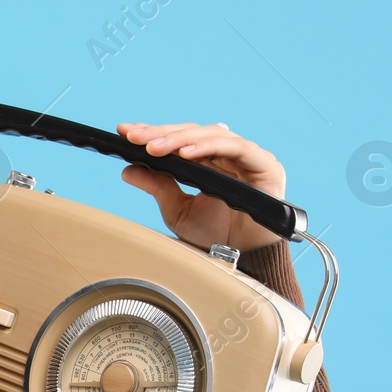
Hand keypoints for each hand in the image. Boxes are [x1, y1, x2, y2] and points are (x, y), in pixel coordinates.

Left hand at [115, 121, 287, 253]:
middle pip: (194, 133)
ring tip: (154, 148)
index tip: (126, 132)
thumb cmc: (216, 235)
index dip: (154, 133)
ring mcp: (248, 158)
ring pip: (212, 134)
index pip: (180, 139)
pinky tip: (185, 154)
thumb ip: (158, 187)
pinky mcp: (265, 165)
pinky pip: (236, 148)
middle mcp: (229, 155)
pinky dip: (209, 147)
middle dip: (162, 133)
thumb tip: (128, 170)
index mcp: (210, 161)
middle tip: (134, 137)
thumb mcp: (178, 210)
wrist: (243, 260)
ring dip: (180, 139)